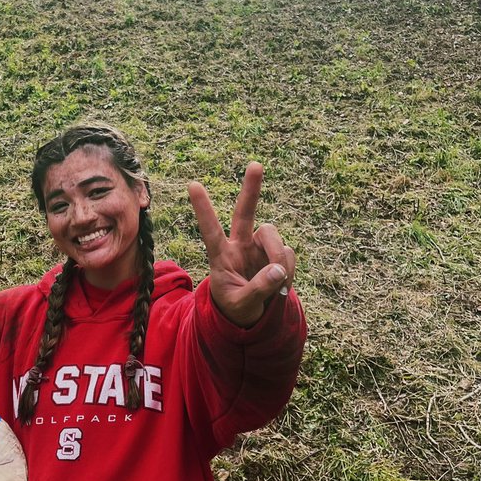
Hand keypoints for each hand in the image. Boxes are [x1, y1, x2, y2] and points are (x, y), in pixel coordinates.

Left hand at [188, 162, 295, 327]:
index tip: (192, 184)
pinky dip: (288, 270)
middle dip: (251, 189)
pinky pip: (288, 254)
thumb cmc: (235, 309)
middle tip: (255, 164)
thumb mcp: (241, 304)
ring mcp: (259, 248)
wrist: (250, 316)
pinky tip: (282, 286)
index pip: (209, 229)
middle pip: (244, 212)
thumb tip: (278, 271)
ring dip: (279, 257)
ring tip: (278, 283)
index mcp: (220, 255)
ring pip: (274, 237)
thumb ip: (258, 289)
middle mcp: (240, 245)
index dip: (203, 208)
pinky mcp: (276, 254)